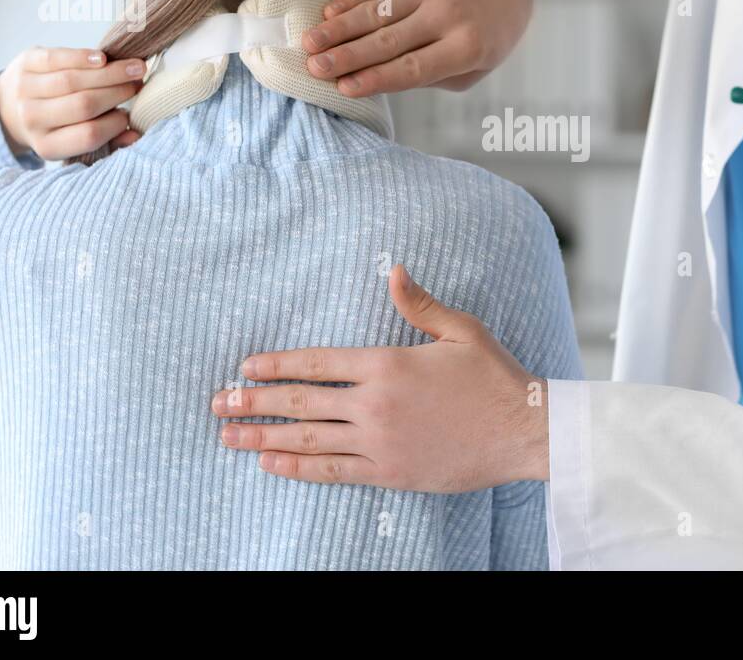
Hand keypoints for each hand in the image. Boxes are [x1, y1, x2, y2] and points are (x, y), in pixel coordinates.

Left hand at [0, 47, 145, 159]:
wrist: (9, 106)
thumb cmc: (57, 124)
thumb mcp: (74, 140)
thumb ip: (107, 140)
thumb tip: (135, 135)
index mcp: (48, 145)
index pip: (89, 135)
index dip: (115, 123)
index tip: (128, 114)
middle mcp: (32, 119)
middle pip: (83, 105)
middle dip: (118, 92)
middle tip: (138, 83)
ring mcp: (25, 90)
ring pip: (73, 80)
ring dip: (110, 73)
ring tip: (133, 68)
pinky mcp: (24, 64)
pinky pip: (56, 59)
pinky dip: (83, 57)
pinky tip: (104, 58)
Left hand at [211, 265, 549, 491]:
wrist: (524, 431)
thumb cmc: (496, 377)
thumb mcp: (460, 330)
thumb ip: (419, 303)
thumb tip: (393, 270)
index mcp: (388, 363)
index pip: (317, 362)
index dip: (276, 364)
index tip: (246, 367)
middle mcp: (375, 404)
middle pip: (301, 402)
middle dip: (254, 402)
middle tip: (218, 403)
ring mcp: (379, 442)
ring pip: (308, 439)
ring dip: (264, 437)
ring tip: (230, 437)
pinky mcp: (389, 472)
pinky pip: (333, 471)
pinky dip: (298, 468)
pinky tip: (272, 464)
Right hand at [302, 0, 533, 95]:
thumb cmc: (486, 38)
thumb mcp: (474, 68)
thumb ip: (432, 75)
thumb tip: (377, 78)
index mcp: (466, 46)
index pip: (414, 66)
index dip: (377, 77)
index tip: (344, 88)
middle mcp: (446, 16)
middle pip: (389, 40)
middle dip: (348, 55)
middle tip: (314, 68)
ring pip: (377, 12)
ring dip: (339, 28)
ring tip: (308, 43)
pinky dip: (350, 2)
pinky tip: (325, 13)